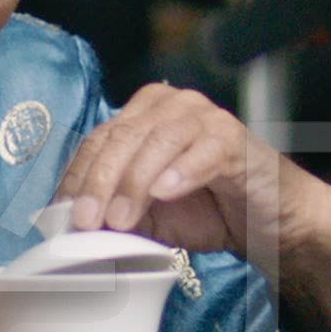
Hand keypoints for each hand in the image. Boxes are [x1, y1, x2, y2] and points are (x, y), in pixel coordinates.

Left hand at [52, 84, 330, 331]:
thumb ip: (114, 211)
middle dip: (98, 182)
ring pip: (156, 142)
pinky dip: (181, 172)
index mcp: (142, 115)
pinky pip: (201, 151)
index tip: (61, 215)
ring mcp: (204, 117)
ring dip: (134, 183)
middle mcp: (170, 105)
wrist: (269, 224)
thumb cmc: (207, 212)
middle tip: (85, 222)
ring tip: (120, 220)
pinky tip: (166, 194)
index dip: (76, 178)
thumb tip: (72, 225)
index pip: (97, 141)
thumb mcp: (149, 216)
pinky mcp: (234, 139)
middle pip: (121, 138)